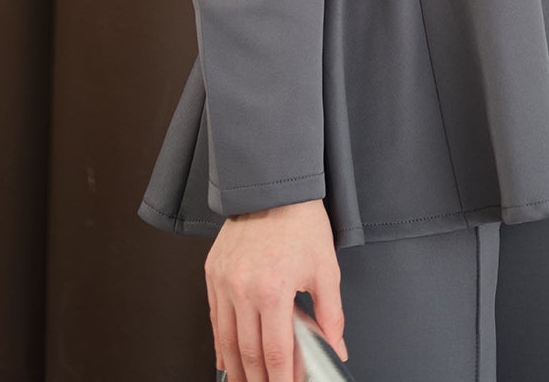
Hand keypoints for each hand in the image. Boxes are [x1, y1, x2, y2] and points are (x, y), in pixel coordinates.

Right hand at [206, 198, 348, 380]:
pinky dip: (220, 343)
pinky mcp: (213, 273)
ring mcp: (224, 282)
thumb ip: (331, 315)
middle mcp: (244, 288)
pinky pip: (214, 319)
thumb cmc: (300, 221)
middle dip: (258, 380)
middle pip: (248, 353)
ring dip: (237, 369)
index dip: (282, 380)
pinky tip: (227, 357)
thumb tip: (336, 346)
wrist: (273, 186)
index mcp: (274, 289)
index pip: (276, 352)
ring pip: (226, 341)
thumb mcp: (326, 269)